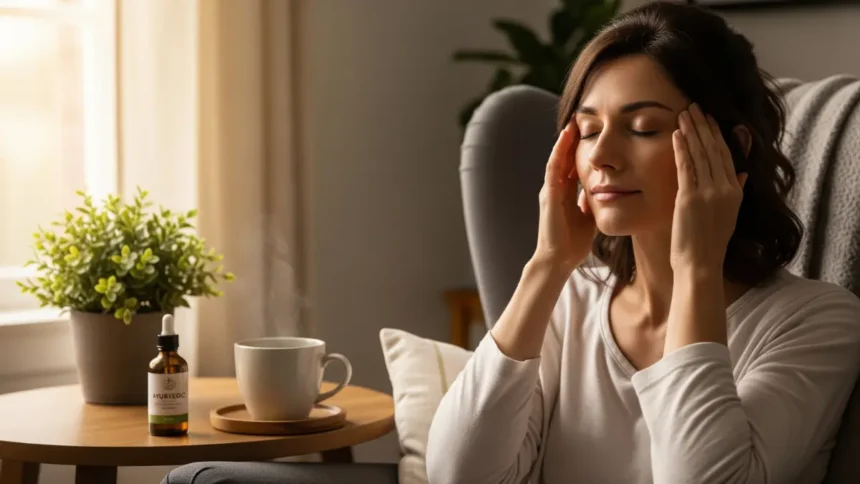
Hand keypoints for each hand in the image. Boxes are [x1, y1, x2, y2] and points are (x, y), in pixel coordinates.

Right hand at [533, 123, 595, 270]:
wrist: (559, 260)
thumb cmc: (573, 243)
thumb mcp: (588, 216)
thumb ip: (592, 202)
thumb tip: (604, 190)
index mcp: (565, 194)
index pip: (573, 165)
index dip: (581, 149)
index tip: (592, 133)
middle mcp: (556, 189)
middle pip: (565, 158)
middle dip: (573, 140)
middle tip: (582, 118)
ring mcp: (550, 191)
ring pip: (557, 159)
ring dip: (564, 141)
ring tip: (573, 122)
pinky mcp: (549, 195)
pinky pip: (553, 169)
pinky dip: (559, 153)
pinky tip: (565, 139)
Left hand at [670, 104, 747, 273]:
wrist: (700, 264)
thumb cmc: (709, 243)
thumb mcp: (729, 215)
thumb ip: (736, 192)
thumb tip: (742, 174)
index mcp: (735, 192)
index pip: (726, 155)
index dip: (717, 135)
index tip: (709, 119)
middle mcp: (725, 189)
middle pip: (714, 149)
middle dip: (703, 126)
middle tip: (694, 107)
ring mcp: (708, 193)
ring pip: (700, 154)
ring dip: (691, 132)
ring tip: (683, 114)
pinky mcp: (689, 199)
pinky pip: (686, 168)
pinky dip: (681, 149)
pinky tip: (676, 135)